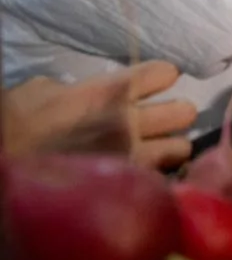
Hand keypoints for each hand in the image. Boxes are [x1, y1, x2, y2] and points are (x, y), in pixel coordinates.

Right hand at [2, 61, 196, 169]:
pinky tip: (139, 177)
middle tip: (158, 123)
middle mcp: (131, 121)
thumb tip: (95, 93)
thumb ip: (85, 89)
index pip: (167, 73)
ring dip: (170, 148)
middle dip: (175, 116)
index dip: (161, 78)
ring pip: (182, 148)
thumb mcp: (49, 90)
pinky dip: (156, 177)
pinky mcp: (126, 186)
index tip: (152, 85)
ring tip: (153, 152)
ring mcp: (131, 156)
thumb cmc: (18, 123)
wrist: (2, 162)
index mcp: (113, 90)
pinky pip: (161, 179)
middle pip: (186, 112)